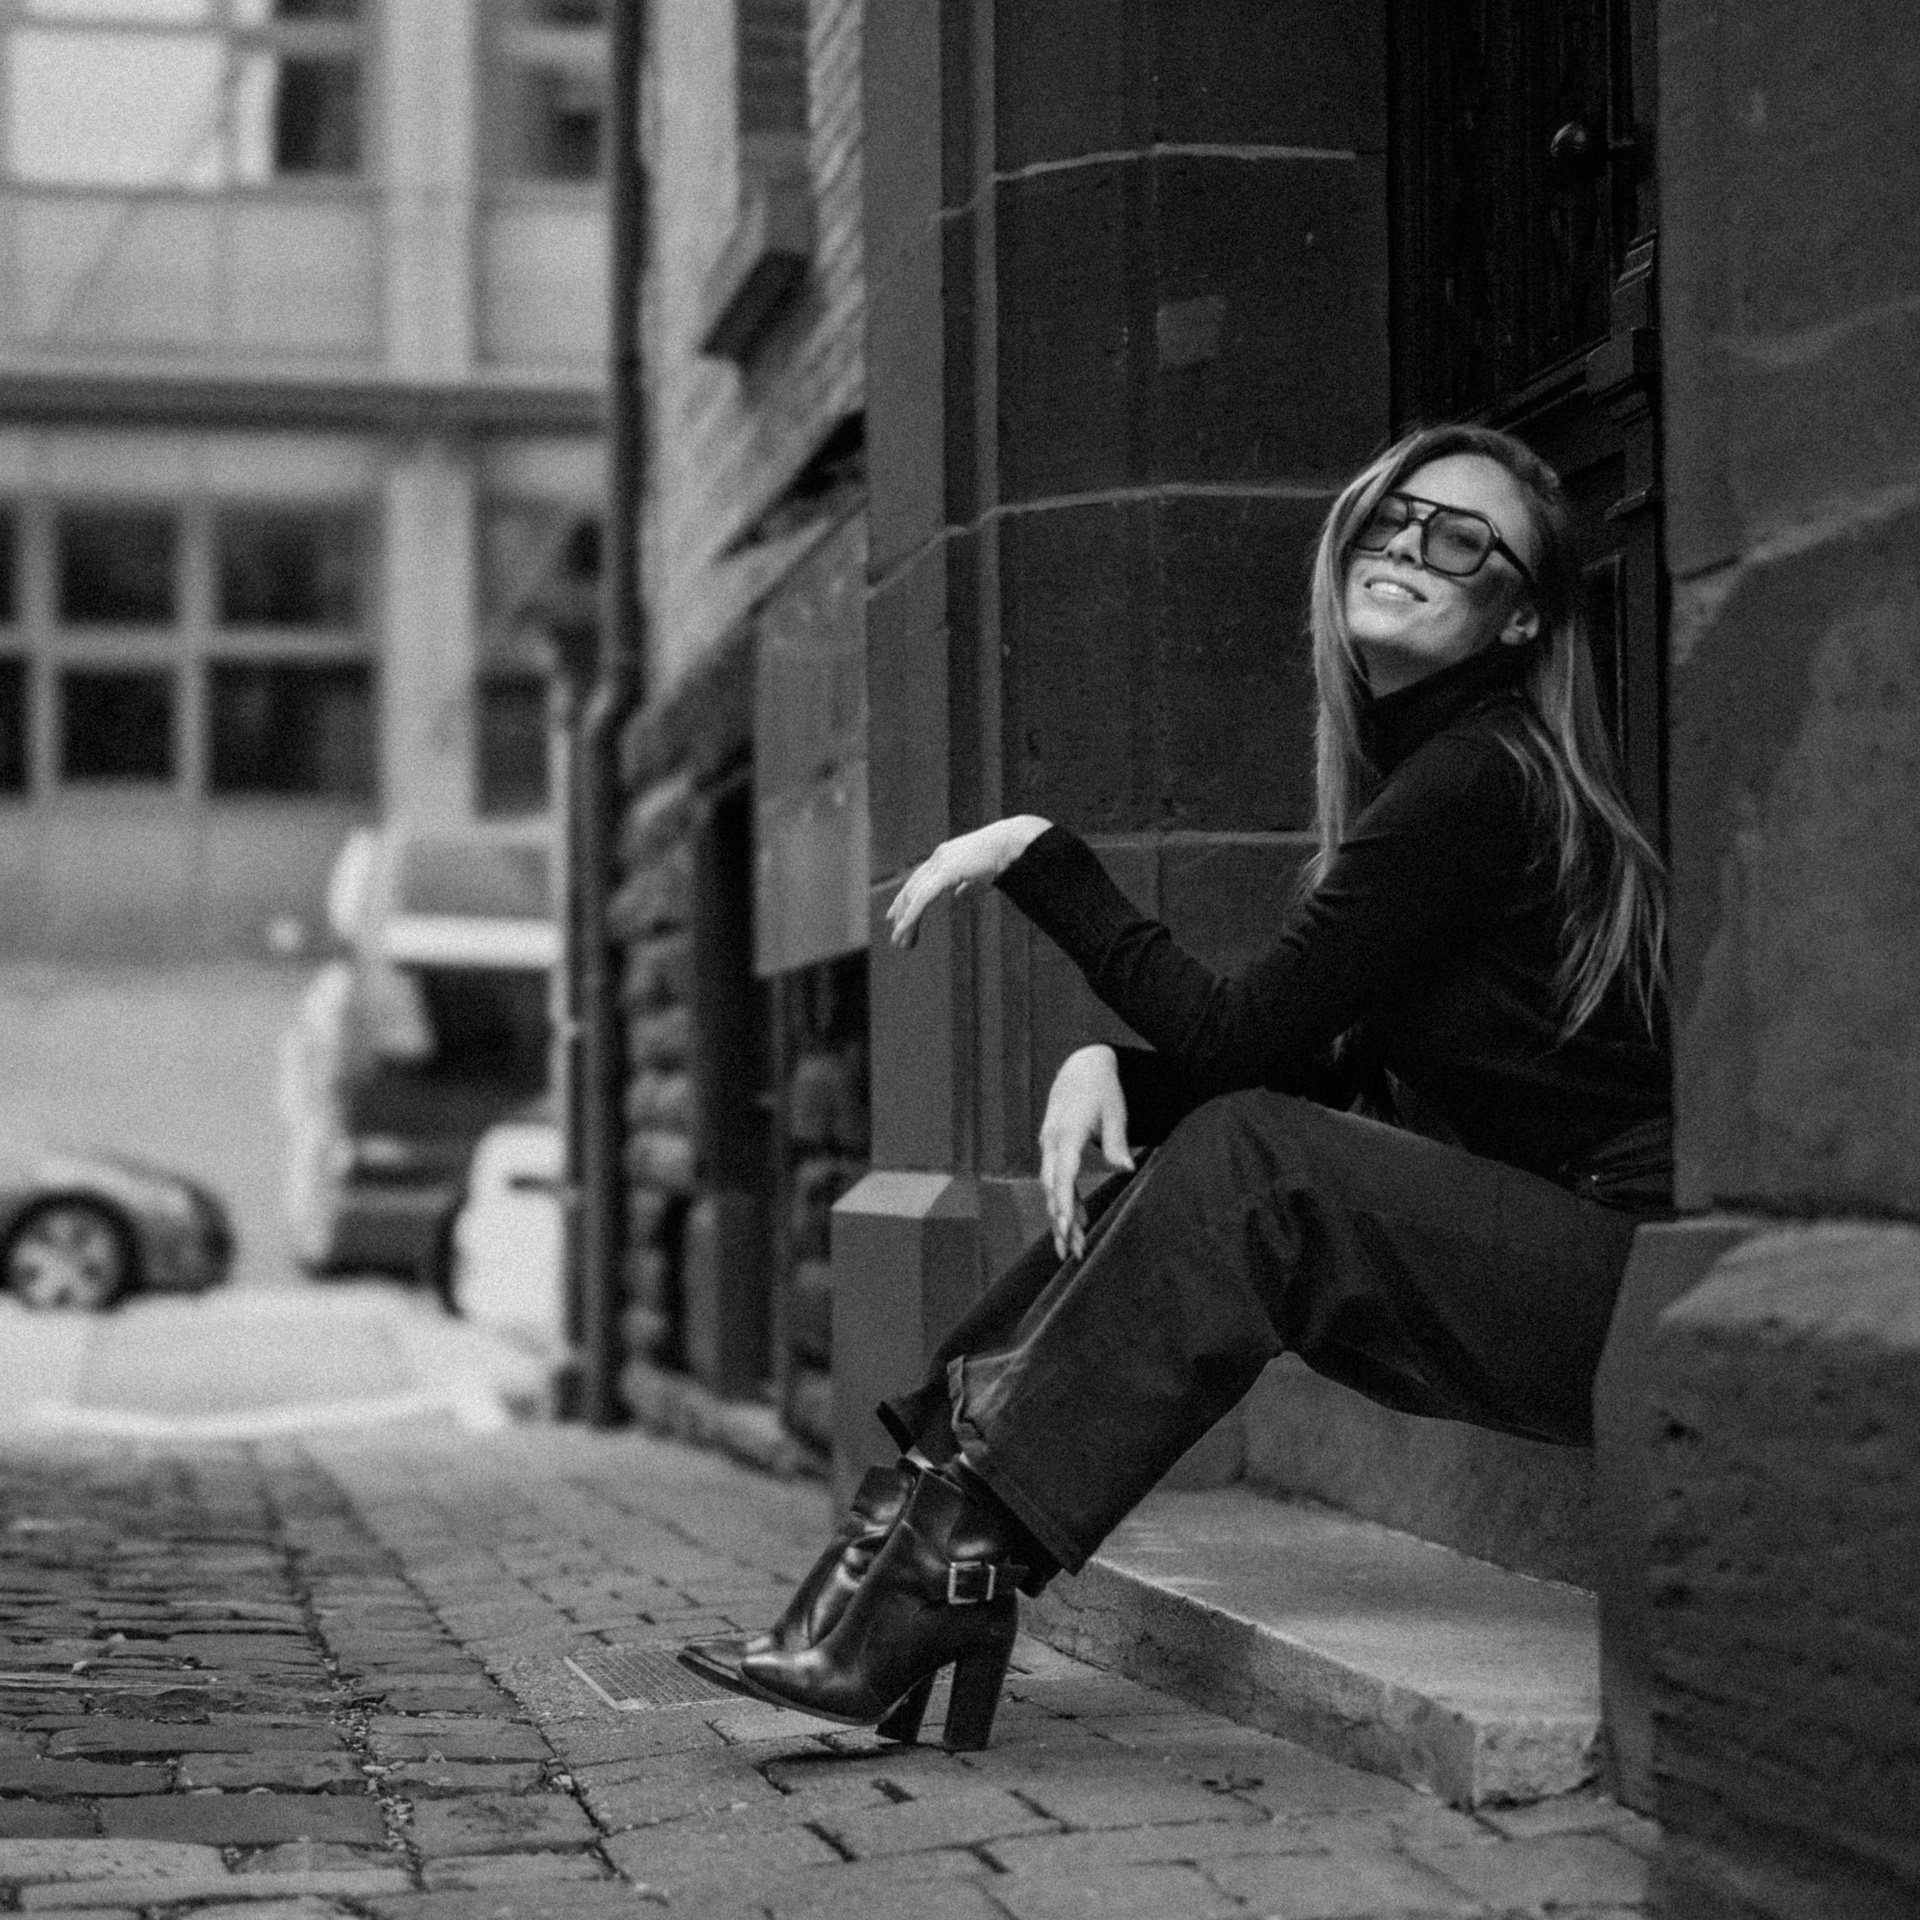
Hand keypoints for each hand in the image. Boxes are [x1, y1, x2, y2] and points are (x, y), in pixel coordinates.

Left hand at [885, 816, 1050, 948]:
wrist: (1012, 845)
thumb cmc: (1001, 859)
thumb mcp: (979, 877)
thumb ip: (966, 887)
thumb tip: (957, 899)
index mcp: (945, 858)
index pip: (918, 880)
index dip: (906, 898)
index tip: (896, 916)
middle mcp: (938, 858)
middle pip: (912, 888)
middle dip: (902, 913)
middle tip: (897, 935)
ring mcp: (940, 863)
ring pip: (914, 896)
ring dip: (905, 920)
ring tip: (901, 941)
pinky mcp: (946, 872)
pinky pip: (923, 897)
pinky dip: (912, 914)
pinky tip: (905, 928)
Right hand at [1038, 1045, 1132, 1259]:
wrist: (1081, 1066)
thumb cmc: (1102, 1088)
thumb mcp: (1115, 1110)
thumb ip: (1117, 1141)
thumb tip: (1126, 1170)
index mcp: (1068, 1131)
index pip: (1063, 1172)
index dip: (1064, 1201)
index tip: (1066, 1226)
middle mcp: (1052, 1141)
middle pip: (1052, 1188)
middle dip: (1060, 1221)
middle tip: (1072, 1252)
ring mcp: (1049, 1145)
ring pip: (1052, 1188)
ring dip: (1062, 1217)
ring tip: (1074, 1248)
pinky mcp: (1053, 1149)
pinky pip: (1057, 1180)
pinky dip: (1066, 1201)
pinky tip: (1077, 1222)